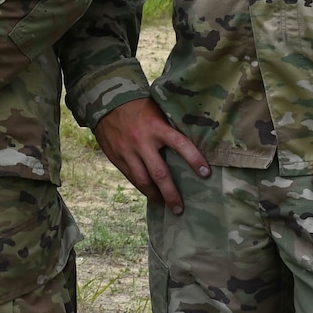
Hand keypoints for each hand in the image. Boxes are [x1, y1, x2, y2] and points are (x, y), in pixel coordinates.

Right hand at [94, 98, 209, 213]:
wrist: (106, 104)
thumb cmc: (139, 106)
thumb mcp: (157, 111)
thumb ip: (169, 127)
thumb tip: (192, 143)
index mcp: (156, 127)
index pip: (180, 144)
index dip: (194, 159)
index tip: (206, 173)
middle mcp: (142, 142)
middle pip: (159, 173)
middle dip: (171, 193)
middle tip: (180, 208)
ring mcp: (128, 152)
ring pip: (143, 181)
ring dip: (155, 195)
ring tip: (164, 205)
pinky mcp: (117, 158)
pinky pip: (131, 178)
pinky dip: (142, 187)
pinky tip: (149, 193)